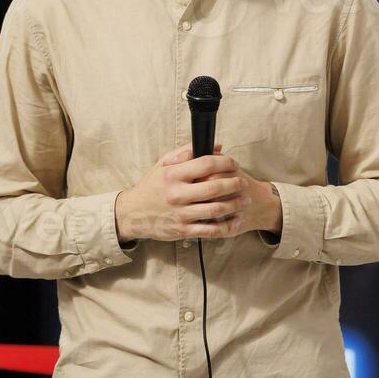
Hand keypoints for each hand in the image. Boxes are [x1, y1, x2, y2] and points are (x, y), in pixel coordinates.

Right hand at [113, 143, 281, 243]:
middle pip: (214, 188)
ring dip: (235, 205)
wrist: (132, 213)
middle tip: (244, 182)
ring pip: (215, 210)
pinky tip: (236, 221)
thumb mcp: (163, 165)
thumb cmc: (151, 186)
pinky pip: (210, 230)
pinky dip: (227, 226)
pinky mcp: (183, 230)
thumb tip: (216, 146)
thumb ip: (187, 153)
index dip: (224, 162)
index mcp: (173, 175)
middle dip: (234, 184)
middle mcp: (177, 194)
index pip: (205, 164)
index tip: (233, 163)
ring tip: (245, 200)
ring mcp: (181, 214)